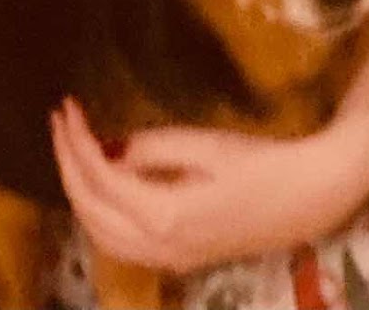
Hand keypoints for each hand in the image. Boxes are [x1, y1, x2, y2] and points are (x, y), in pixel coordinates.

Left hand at [50, 99, 368, 274]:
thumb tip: (107, 147)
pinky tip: (105, 187)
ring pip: (99, 234)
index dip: (76, 143)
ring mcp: (165, 260)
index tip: (65, 108)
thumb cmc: (263, 164)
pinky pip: (119, 243)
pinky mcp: (177, 260)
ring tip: (75, 150)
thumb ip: (154, 147)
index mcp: (162, 214)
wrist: (307, 200)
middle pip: (89, 211)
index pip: (99, 179)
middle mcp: (155, 246)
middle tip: (61, 124)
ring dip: (80, 193)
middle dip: (68, 166)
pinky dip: (100, 214)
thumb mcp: (208, 146)